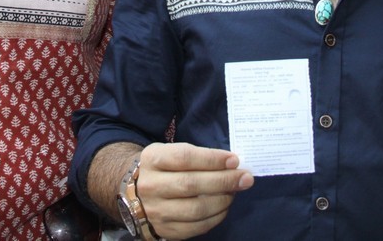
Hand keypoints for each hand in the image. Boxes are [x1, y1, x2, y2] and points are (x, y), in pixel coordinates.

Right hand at [135, 142, 253, 239]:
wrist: (137, 193)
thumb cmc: (163, 168)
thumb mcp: (171, 152)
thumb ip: (197, 157)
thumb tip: (232, 165)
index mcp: (152, 159)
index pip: (185, 157)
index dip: (212, 159)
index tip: (234, 160)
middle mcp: (151, 186)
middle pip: (191, 184)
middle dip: (224, 181)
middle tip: (245, 178)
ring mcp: (156, 211)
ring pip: (196, 208)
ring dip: (223, 200)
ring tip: (234, 192)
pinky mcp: (165, 230)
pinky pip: (197, 227)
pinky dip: (216, 217)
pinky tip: (224, 207)